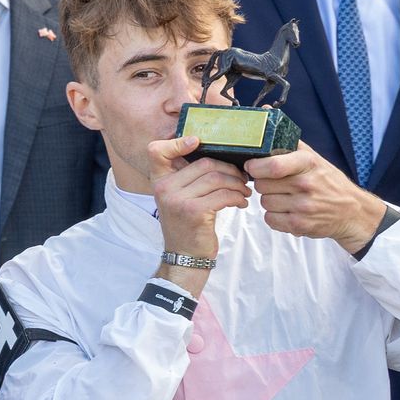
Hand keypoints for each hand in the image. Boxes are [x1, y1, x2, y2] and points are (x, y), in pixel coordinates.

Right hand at [149, 137, 250, 295]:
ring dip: (237, 184)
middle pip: (204, 163)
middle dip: (229, 169)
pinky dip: (237, 197)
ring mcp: (178, 200)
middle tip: (242, 179)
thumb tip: (220, 157)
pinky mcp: (194, 212)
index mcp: (159, 181)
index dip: (176, 142)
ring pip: (216, 178)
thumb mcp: (178, 198)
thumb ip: (188, 178)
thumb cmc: (187, 226)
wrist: (184, 257)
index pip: (156, 151)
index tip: (198, 142)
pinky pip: (223, 195)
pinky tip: (241, 203)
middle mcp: (165, 188)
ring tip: (244, 192)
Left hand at [244, 141, 385, 252]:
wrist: (352, 211)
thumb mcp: (311, 156)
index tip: (251, 166)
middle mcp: (306, 185)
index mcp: (308, 163)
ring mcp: (304, 207)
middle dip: (264, 184)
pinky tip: (287, 210)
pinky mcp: (300, 225)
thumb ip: (286, 137)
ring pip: (264, 202)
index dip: (256, 166)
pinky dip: (274, 217)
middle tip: (276, 184)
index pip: (273, 165)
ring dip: (270, 200)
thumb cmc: (326, 180)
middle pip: (262, 185)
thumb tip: (264, 109)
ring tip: (285, 197)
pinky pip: (270, 219)